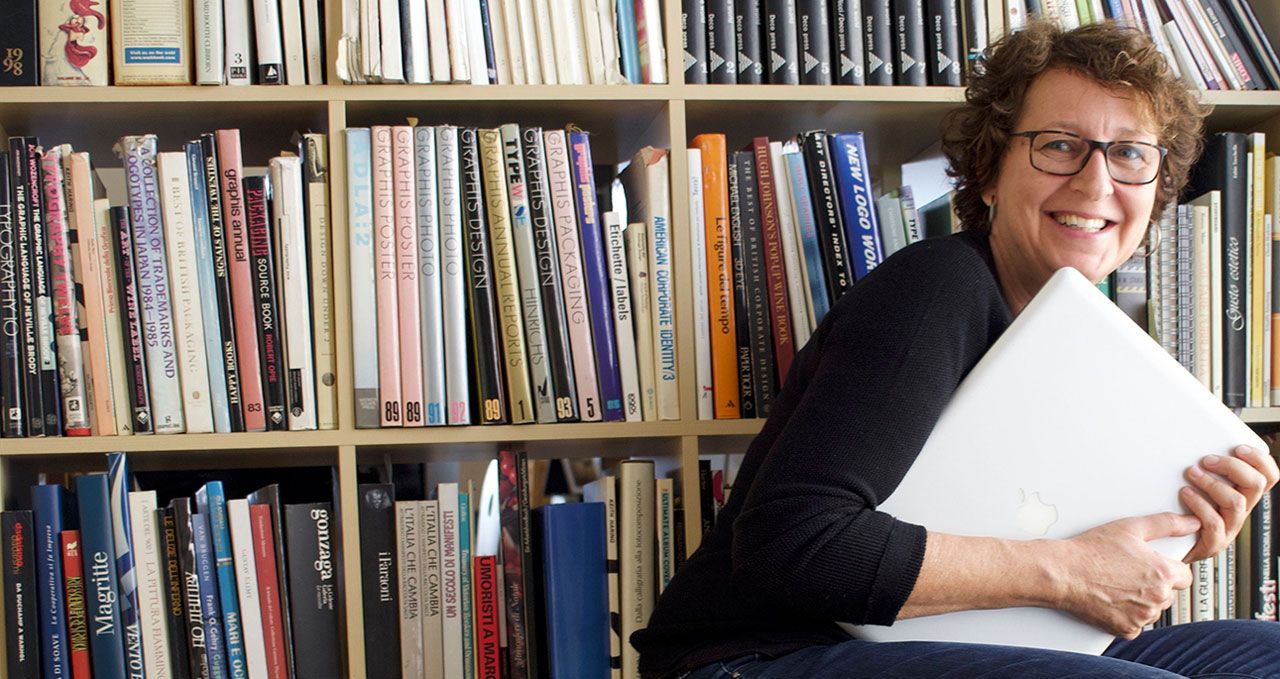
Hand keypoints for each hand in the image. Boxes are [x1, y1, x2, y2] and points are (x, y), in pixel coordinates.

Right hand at [1057, 513, 1197, 639]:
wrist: (1062, 573)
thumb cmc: (1091, 550)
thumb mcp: (1130, 528)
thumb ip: (1167, 524)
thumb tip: (1191, 523)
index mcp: (1164, 573)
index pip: (1184, 575)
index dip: (1169, 568)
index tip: (1152, 564)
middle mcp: (1157, 598)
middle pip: (1168, 593)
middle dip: (1154, 584)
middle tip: (1128, 571)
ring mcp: (1142, 617)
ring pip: (1152, 609)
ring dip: (1142, 600)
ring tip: (1117, 583)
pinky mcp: (1126, 630)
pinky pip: (1136, 623)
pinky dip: (1127, 614)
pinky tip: (1111, 598)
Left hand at [1180, 444, 1279, 563]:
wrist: (1166, 546)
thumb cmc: (1180, 509)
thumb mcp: (1197, 483)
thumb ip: (1204, 465)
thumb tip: (1193, 437)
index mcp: (1242, 494)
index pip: (1268, 476)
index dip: (1260, 460)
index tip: (1238, 447)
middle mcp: (1240, 511)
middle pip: (1256, 484)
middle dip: (1232, 467)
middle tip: (1207, 460)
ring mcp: (1229, 528)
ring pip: (1236, 502)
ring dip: (1212, 483)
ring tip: (1191, 474)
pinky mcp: (1214, 543)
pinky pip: (1214, 524)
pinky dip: (1199, 505)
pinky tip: (1186, 494)